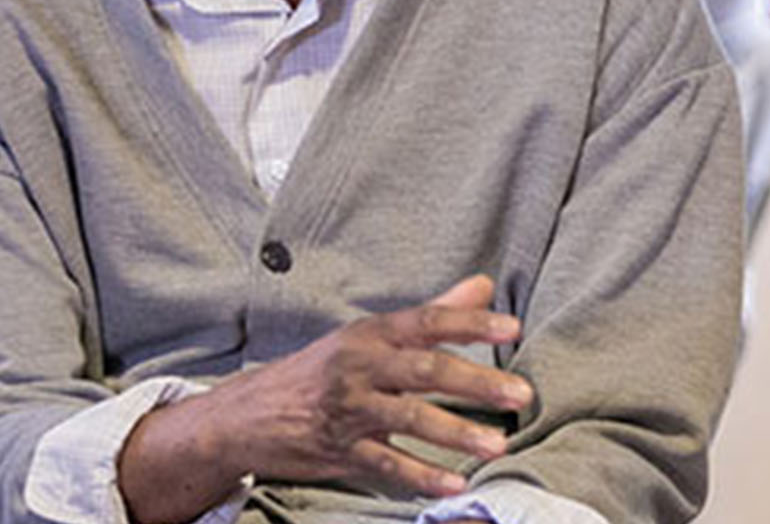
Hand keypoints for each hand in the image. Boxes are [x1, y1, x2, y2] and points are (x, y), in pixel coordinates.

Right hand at [120, 276, 531, 519]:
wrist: (249, 414)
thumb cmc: (320, 371)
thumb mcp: (369, 335)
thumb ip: (431, 313)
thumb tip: (483, 285)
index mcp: (370, 333)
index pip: (426, 321)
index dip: (470, 322)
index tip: (511, 328)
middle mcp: (359, 366)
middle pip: (424, 369)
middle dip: (476, 381)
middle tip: (520, 393)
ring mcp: (348, 409)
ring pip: (409, 418)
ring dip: (456, 432)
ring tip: (497, 445)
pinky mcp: (340, 449)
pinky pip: (387, 464)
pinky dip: (422, 475)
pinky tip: (455, 483)